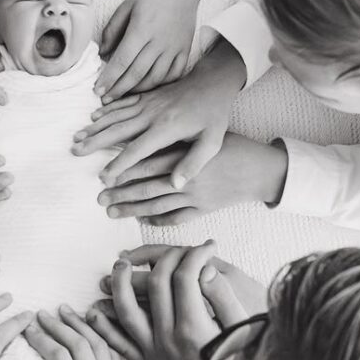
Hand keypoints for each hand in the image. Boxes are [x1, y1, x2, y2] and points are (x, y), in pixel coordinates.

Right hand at [23, 305, 126, 359]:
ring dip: (81, 324)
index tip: (28, 329)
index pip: (60, 358)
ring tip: (64, 310)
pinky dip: (101, 335)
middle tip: (41, 313)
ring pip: (99, 345)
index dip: (43, 339)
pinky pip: (113, 354)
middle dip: (59, 325)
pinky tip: (89, 324)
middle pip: (80, 345)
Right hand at [73, 40, 245, 187]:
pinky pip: (122, 103)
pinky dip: (106, 110)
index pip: (137, 150)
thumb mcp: (212, 142)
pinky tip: (94, 116)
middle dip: (94, 142)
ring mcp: (147, 103)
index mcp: (166, 128)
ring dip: (94, 127)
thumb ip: (194, 164)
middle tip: (75, 152)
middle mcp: (152, 114)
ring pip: (115, 116)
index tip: (104, 178)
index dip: (119, 164)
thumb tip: (175, 185)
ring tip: (76, 138)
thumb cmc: (214, 116)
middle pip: (117, 130)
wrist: (214, 83)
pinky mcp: (147, 96)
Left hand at [87, 243, 247, 359]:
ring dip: (120, 284)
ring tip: (122, 264)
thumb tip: (206, 268)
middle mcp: (169, 336)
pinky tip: (93, 309)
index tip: (207, 247)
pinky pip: (116, 344)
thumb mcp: (242, 331)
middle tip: (175, 250)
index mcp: (195, 327)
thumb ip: (223, 298)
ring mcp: (153, 351)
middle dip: (162, 258)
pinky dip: (102, 326)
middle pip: (156, 285)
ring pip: (126, 310)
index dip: (195, 254)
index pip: (186, 276)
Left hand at [96, 0, 198, 101]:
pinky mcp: (185, 50)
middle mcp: (159, 42)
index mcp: (141, 29)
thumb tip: (102, 55)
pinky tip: (147, 86)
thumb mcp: (126, 7)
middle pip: (136, 74)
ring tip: (123, 94)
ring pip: (155, 78)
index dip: (109, 78)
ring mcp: (174, 48)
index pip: (122, 61)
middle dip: (119, 90)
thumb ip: (112, 31)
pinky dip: (160, 84)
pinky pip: (173, 75)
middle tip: (106, 99)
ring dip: (138, 90)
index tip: (98, 90)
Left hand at [96, 134, 288, 225]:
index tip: (104, 177)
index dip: (123, 172)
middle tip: (99, 198)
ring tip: (111, 212)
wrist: (261, 170)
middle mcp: (187, 179)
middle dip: (120, 194)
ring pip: (157, 206)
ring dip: (132, 210)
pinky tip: (143, 220)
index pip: (147, 165)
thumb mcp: (204, 137)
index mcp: (185, 158)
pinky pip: (176, 218)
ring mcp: (195, 198)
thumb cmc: (233, 147)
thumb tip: (146, 139)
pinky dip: (159, 221)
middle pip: (146, 188)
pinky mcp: (203, 210)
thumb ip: (177, 142)